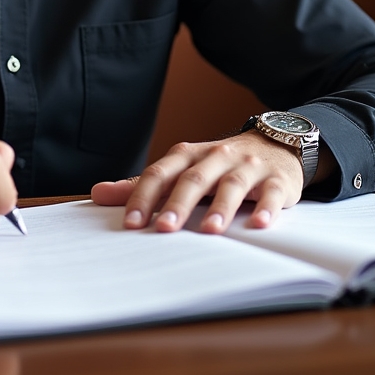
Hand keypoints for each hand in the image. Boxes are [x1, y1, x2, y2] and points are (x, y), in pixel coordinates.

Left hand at [91, 131, 309, 234]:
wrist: (274, 143)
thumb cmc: (218, 163)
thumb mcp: (181, 168)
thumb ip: (142, 185)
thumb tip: (97, 194)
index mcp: (188, 155)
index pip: (160, 174)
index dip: (144, 197)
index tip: (131, 223)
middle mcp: (216, 157)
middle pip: (193, 179)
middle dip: (177, 204)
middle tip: (163, 230)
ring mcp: (247, 167)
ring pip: (231, 184)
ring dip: (220, 207)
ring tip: (209, 231)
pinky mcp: (276, 180)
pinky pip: (272, 194)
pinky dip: (266, 208)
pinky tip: (259, 225)